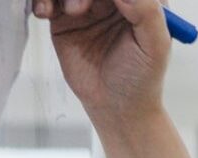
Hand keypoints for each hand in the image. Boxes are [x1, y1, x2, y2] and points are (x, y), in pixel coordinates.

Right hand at [34, 0, 171, 126]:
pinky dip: (43, 1)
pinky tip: (45, 14)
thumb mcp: (154, 46)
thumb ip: (147, 12)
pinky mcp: (63, 19)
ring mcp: (87, 6)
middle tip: (81, 7)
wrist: (115, 106)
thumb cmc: (141, 78)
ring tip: (72, 13)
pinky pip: (48, 0)